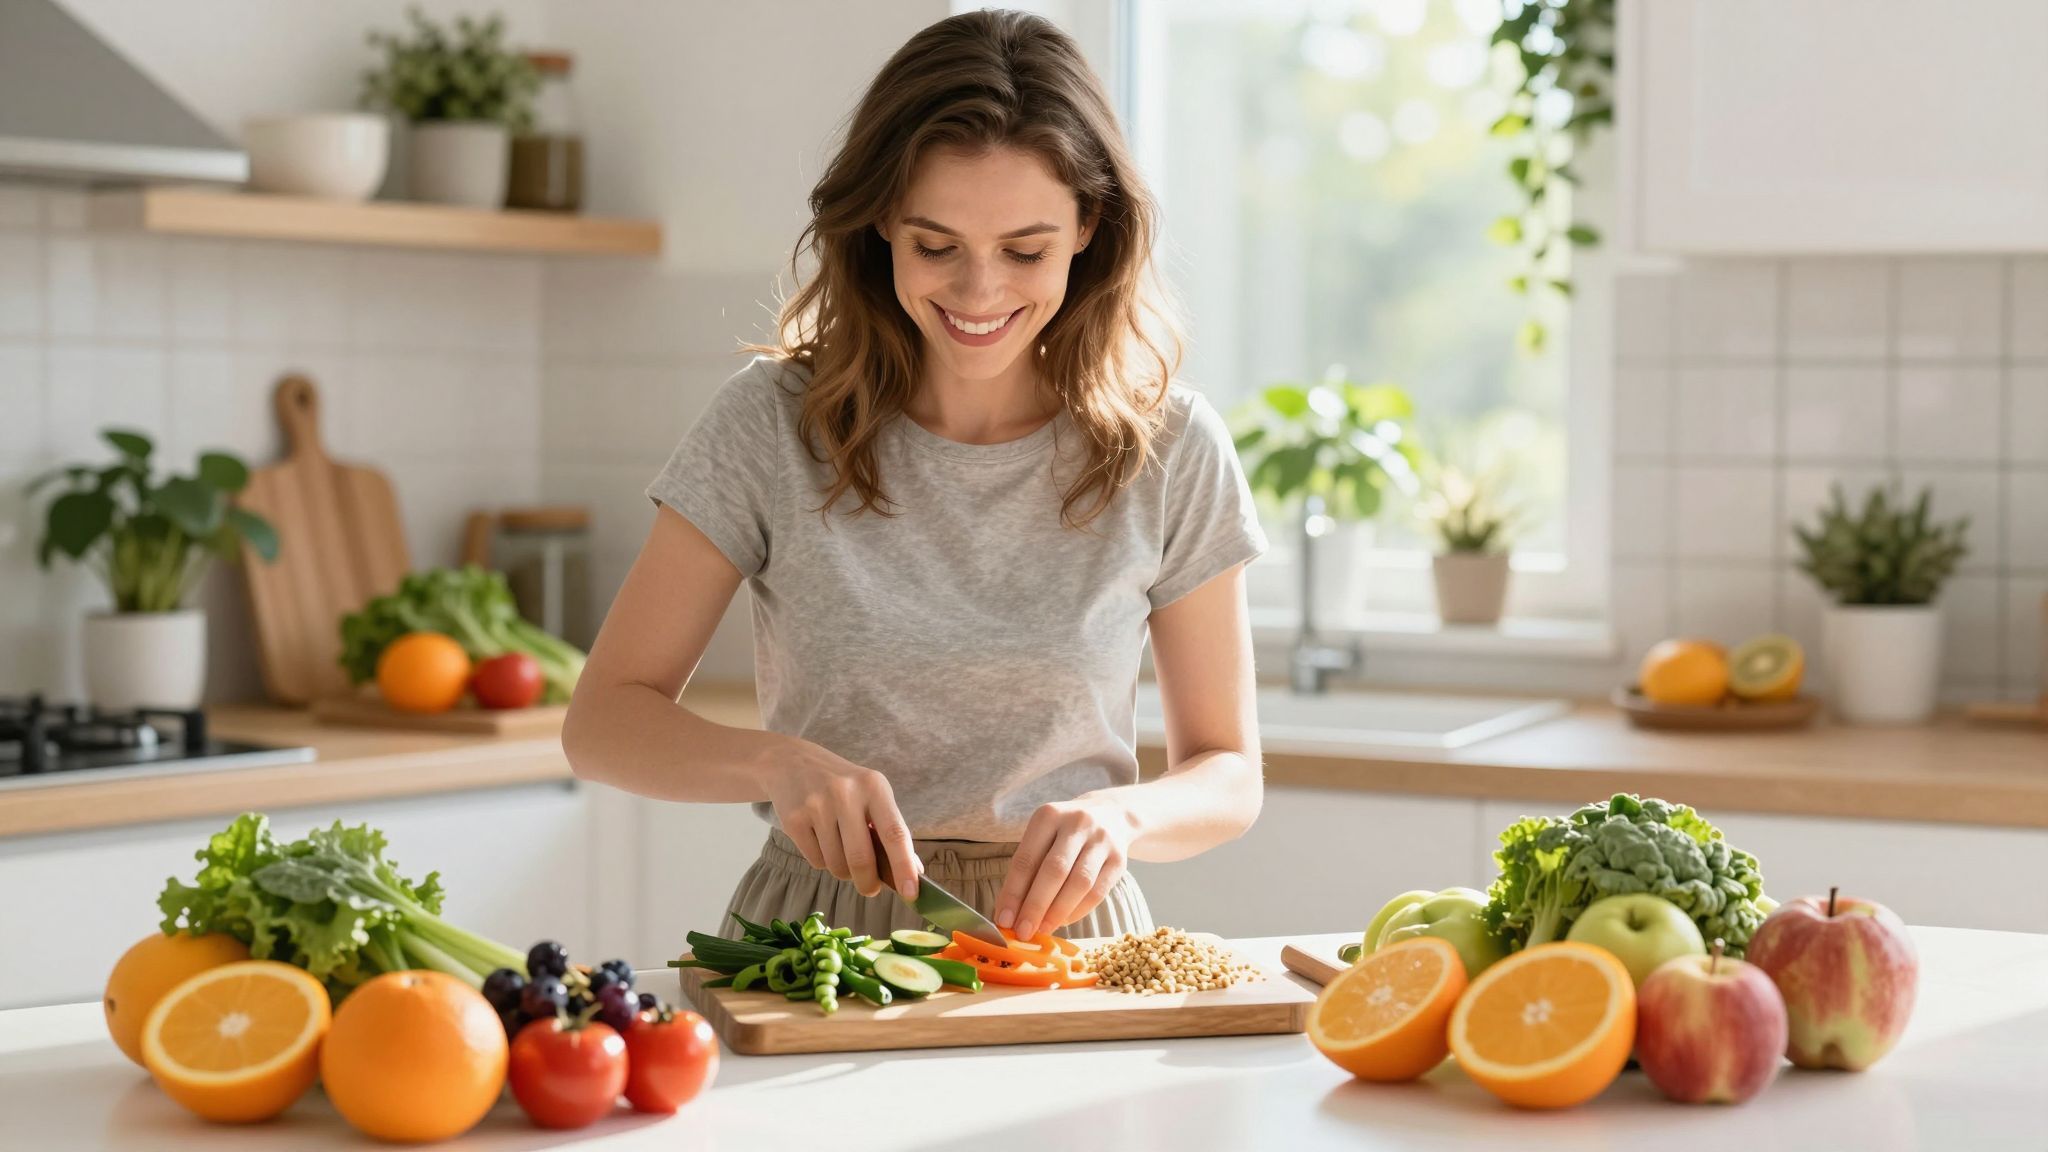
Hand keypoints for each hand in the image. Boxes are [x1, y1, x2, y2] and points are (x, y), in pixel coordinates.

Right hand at [759, 737, 919, 899]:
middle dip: (868, 883)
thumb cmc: (843, 786)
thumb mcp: (871, 795)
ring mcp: (816, 805)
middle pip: (861, 859)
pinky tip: (820, 839)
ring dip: (843, 870)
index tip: (911, 893)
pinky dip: (822, 861)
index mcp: (874, 786)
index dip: (904, 866)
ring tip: (840, 849)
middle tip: (870, 889)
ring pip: (837, 865)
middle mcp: (845, 793)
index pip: (894, 833)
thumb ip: (891, 830)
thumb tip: (913, 872)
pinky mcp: (793, 819)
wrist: (792, 762)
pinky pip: (816, 862)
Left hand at [995, 796, 1139, 939]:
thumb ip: (1027, 870)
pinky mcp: (1120, 859)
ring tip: (1043, 929)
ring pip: (1079, 883)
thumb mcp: (1042, 837)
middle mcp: (1077, 823)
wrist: (1110, 814)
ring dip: (1058, 912)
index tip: (1003, 920)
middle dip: (1035, 906)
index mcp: (1049, 815)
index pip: (1026, 859)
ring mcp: (1102, 840)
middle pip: (1054, 871)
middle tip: (1023, 932)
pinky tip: (1063, 921)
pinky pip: (1098, 892)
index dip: (1013, 893)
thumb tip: (1010, 913)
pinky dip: (1078, 911)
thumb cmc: (1064, 833)